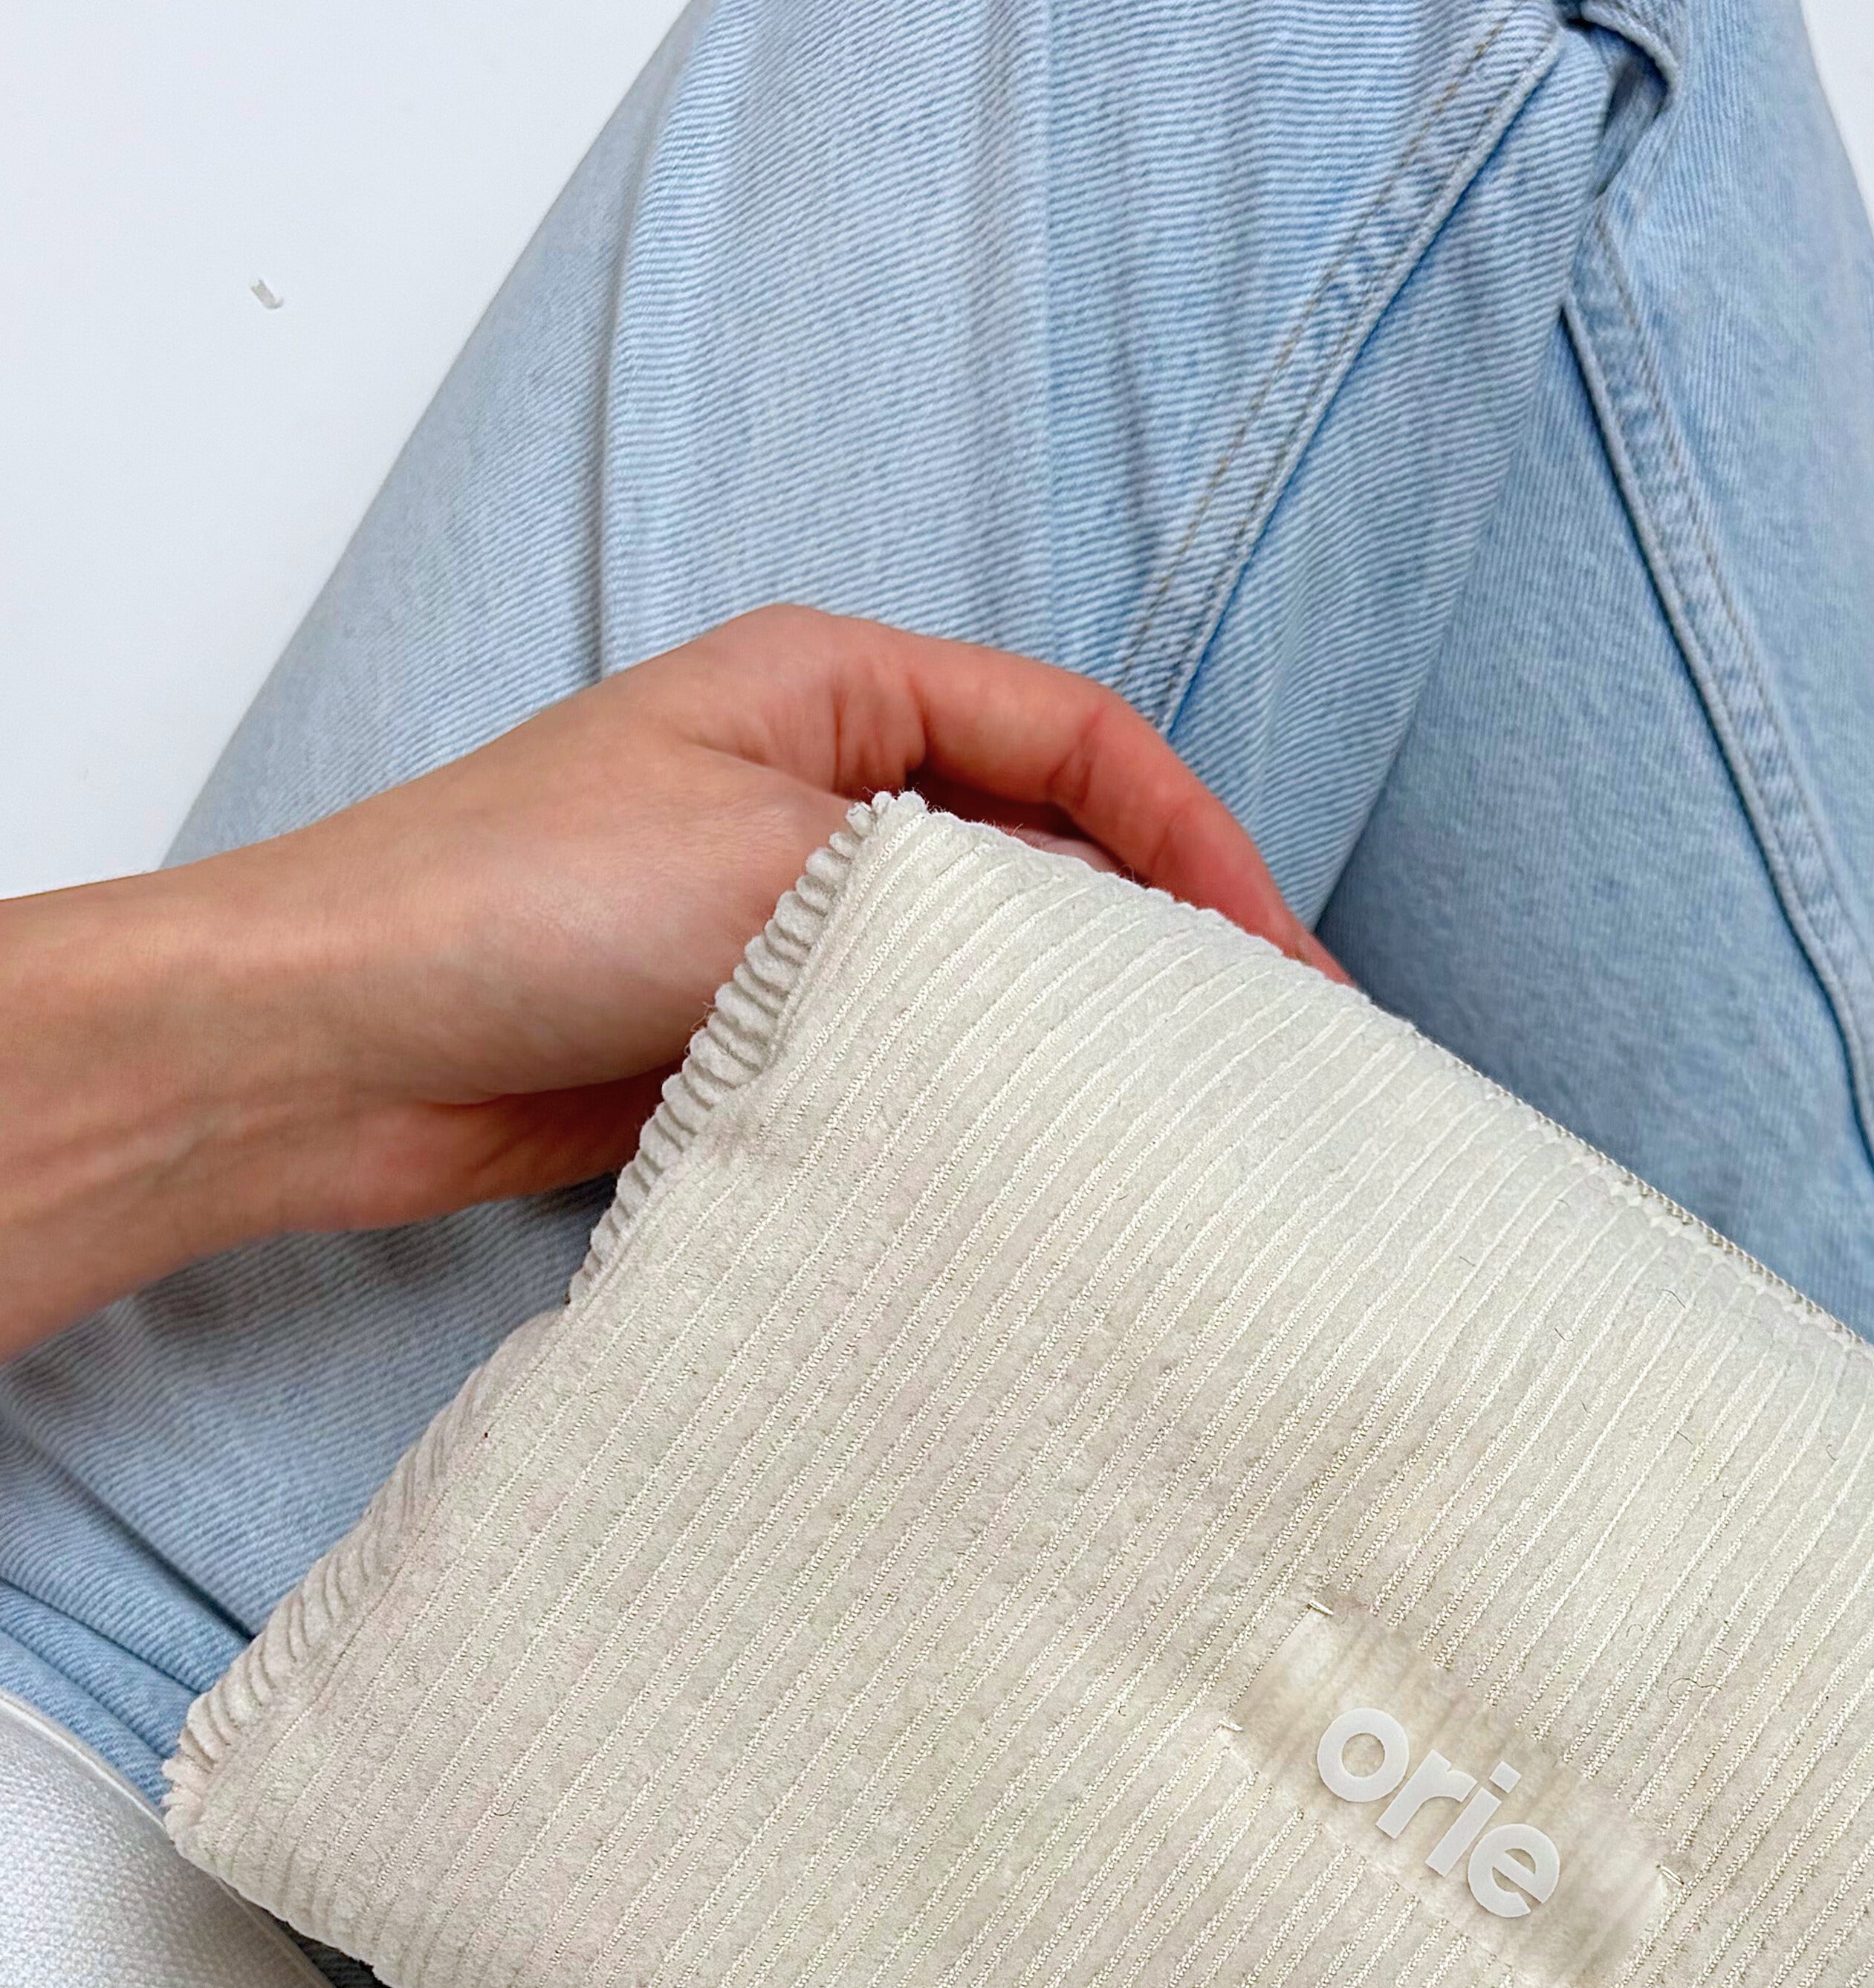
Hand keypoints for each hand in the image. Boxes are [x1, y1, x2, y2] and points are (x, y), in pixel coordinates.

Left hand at [0, 607, 1339, 1360]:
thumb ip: (971, 909)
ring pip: (993, 965)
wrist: (331, 1046)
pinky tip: (1050, 1156)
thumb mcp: (780, 872)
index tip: (1284, 964)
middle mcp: (825, 789)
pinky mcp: (757, 1028)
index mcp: (835, 688)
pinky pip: (917, 1053)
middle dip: (1173, 942)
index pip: (1081, 739)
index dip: (1203, 842)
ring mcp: (793, 914)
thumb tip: (1131, 966)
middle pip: (1057, 849)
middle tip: (1278, 1056)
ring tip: (1190, 1116)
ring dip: (1087, 1030)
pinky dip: (991, 1095)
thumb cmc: (515, 903)